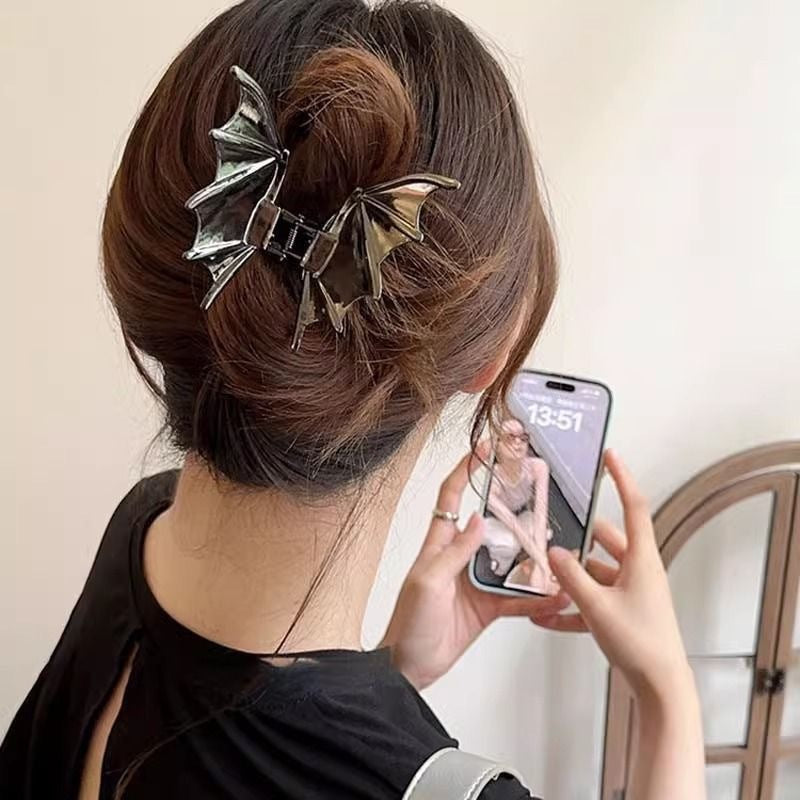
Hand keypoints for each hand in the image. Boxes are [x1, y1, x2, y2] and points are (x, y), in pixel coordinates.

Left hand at [380, 446, 569, 689]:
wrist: (409, 667)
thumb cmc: (407, 624)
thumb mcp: (429, 583)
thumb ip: (454, 553)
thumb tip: (477, 521)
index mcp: (439, 545)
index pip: (451, 497)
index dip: (466, 470)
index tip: (484, 449)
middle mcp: (460, 557)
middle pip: (491, 523)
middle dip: (513, 507)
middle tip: (538, 494)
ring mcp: (475, 581)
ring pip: (511, 559)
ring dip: (532, 556)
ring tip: (556, 549)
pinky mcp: (488, 606)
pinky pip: (517, 596)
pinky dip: (536, 596)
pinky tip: (553, 595)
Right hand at [533, 450, 692, 700]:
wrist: (660, 687)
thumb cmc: (641, 643)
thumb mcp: (597, 606)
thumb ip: (571, 577)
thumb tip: (553, 553)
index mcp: (641, 559)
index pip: (634, 506)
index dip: (622, 478)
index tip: (610, 457)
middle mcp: (638, 570)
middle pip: (605, 540)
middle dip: (578, 536)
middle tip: (554, 526)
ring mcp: (631, 591)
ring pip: (595, 571)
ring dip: (570, 575)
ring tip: (541, 575)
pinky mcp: (622, 612)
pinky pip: (592, 601)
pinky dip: (570, 606)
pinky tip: (544, 616)